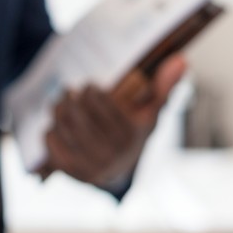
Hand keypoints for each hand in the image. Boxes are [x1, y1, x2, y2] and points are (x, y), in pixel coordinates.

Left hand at [43, 54, 186, 187]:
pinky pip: (51, 142)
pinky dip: (51, 130)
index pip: (99, 100)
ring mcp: (90, 164)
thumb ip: (163, 86)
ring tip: (60, 103)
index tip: (90, 86)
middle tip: (69, 90)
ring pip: (62, 125)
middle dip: (70, 97)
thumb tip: (181, 60)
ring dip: (57, 110)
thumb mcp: (149, 111)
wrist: (118, 172)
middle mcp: (111, 152)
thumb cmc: (132, 133)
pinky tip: (58, 127)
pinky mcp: (71, 171)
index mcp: (130, 134)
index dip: (91, 90)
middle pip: (77, 112)